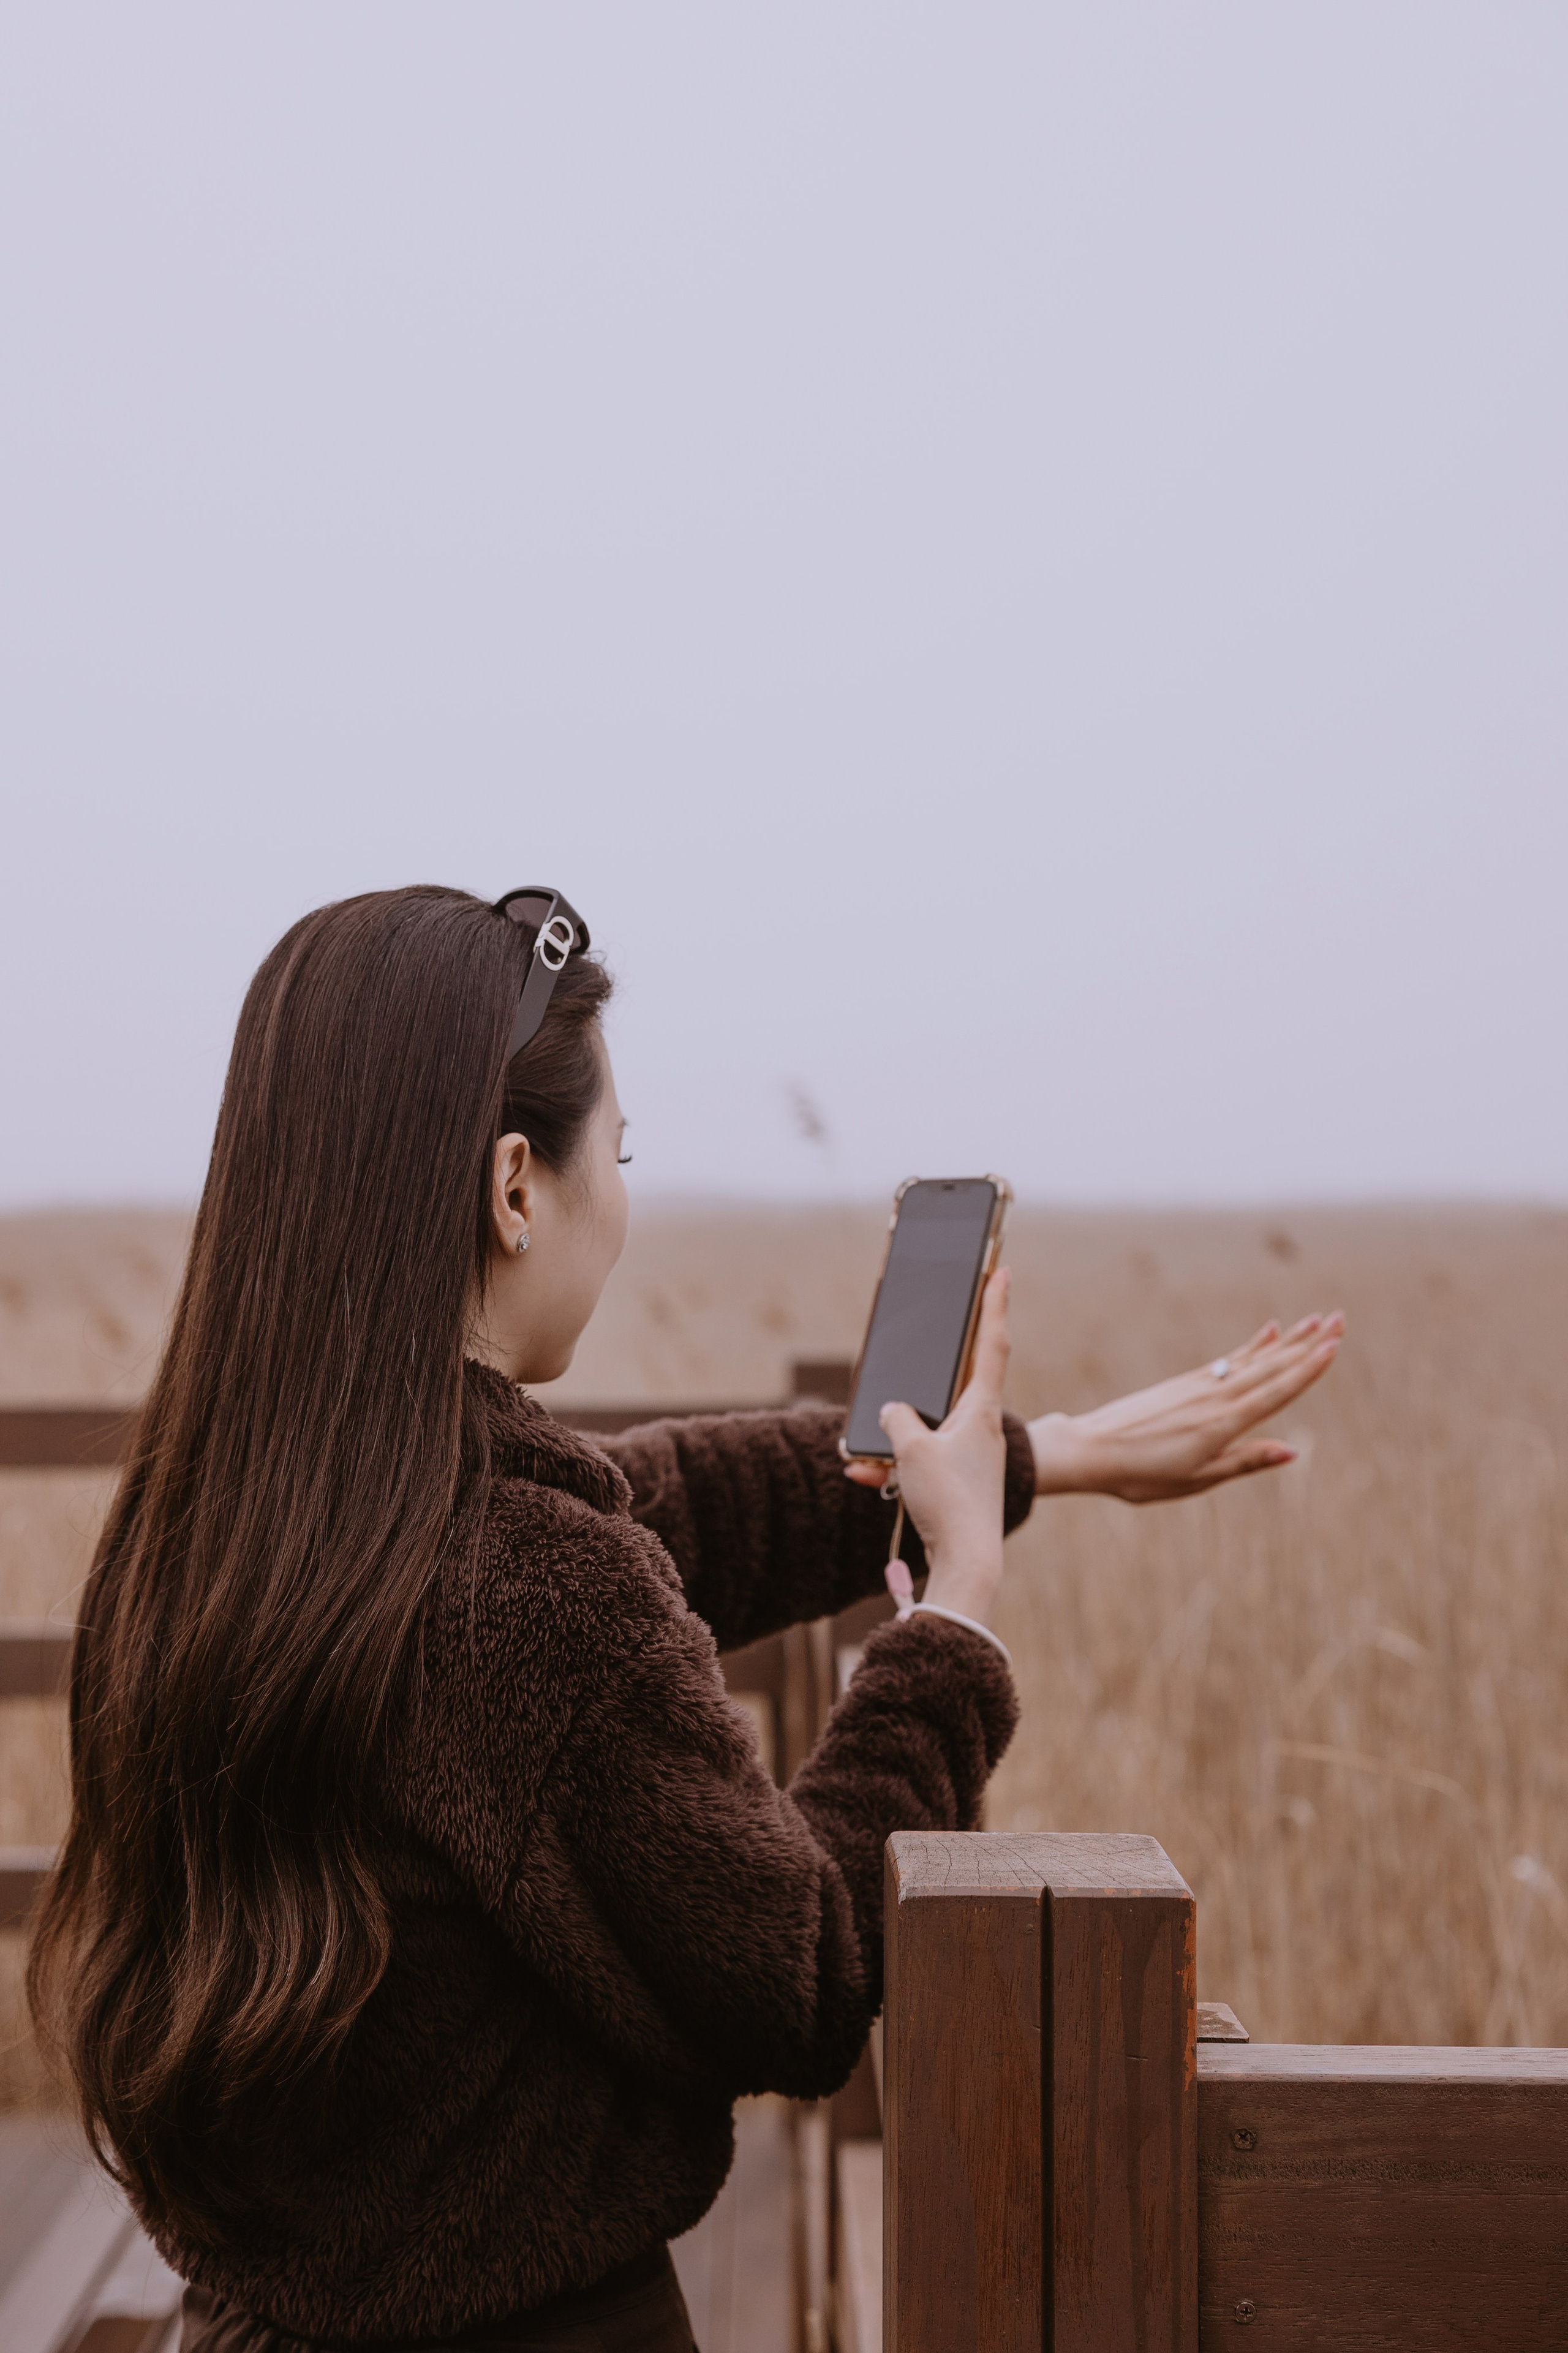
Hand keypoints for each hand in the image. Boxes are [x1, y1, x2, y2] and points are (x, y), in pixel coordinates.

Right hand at [844, 1267, 1011, 1624]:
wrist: (968, 1564)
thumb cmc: (949, 1501)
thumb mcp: (911, 1449)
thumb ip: (896, 1420)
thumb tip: (891, 1412)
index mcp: (981, 1410)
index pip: (991, 1344)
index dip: (993, 1305)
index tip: (1001, 1272)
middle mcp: (982, 1430)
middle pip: (952, 1386)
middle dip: (922, 1381)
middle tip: (923, 1349)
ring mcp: (971, 1458)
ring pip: (926, 1431)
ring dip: (893, 1439)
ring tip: (861, 1455)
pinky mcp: (957, 1484)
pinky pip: (919, 1462)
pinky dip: (894, 1466)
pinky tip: (865, 1476)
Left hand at [1028, 1312, 1343, 1503]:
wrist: (1089, 1449)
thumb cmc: (1140, 1475)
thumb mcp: (1196, 1479)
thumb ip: (1245, 1461)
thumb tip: (1293, 1450)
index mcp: (1222, 1424)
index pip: (1276, 1391)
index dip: (1307, 1369)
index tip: (1334, 1345)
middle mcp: (1216, 1398)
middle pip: (1272, 1367)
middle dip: (1308, 1344)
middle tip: (1340, 1319)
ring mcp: (1200, 1386)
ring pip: (1254, 1360)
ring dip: (1288, 1341)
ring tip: (1315, 1320)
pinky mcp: (1186, 1383)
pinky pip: (1229, 1361)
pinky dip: (1252, 1347)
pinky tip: (1269, 1332)